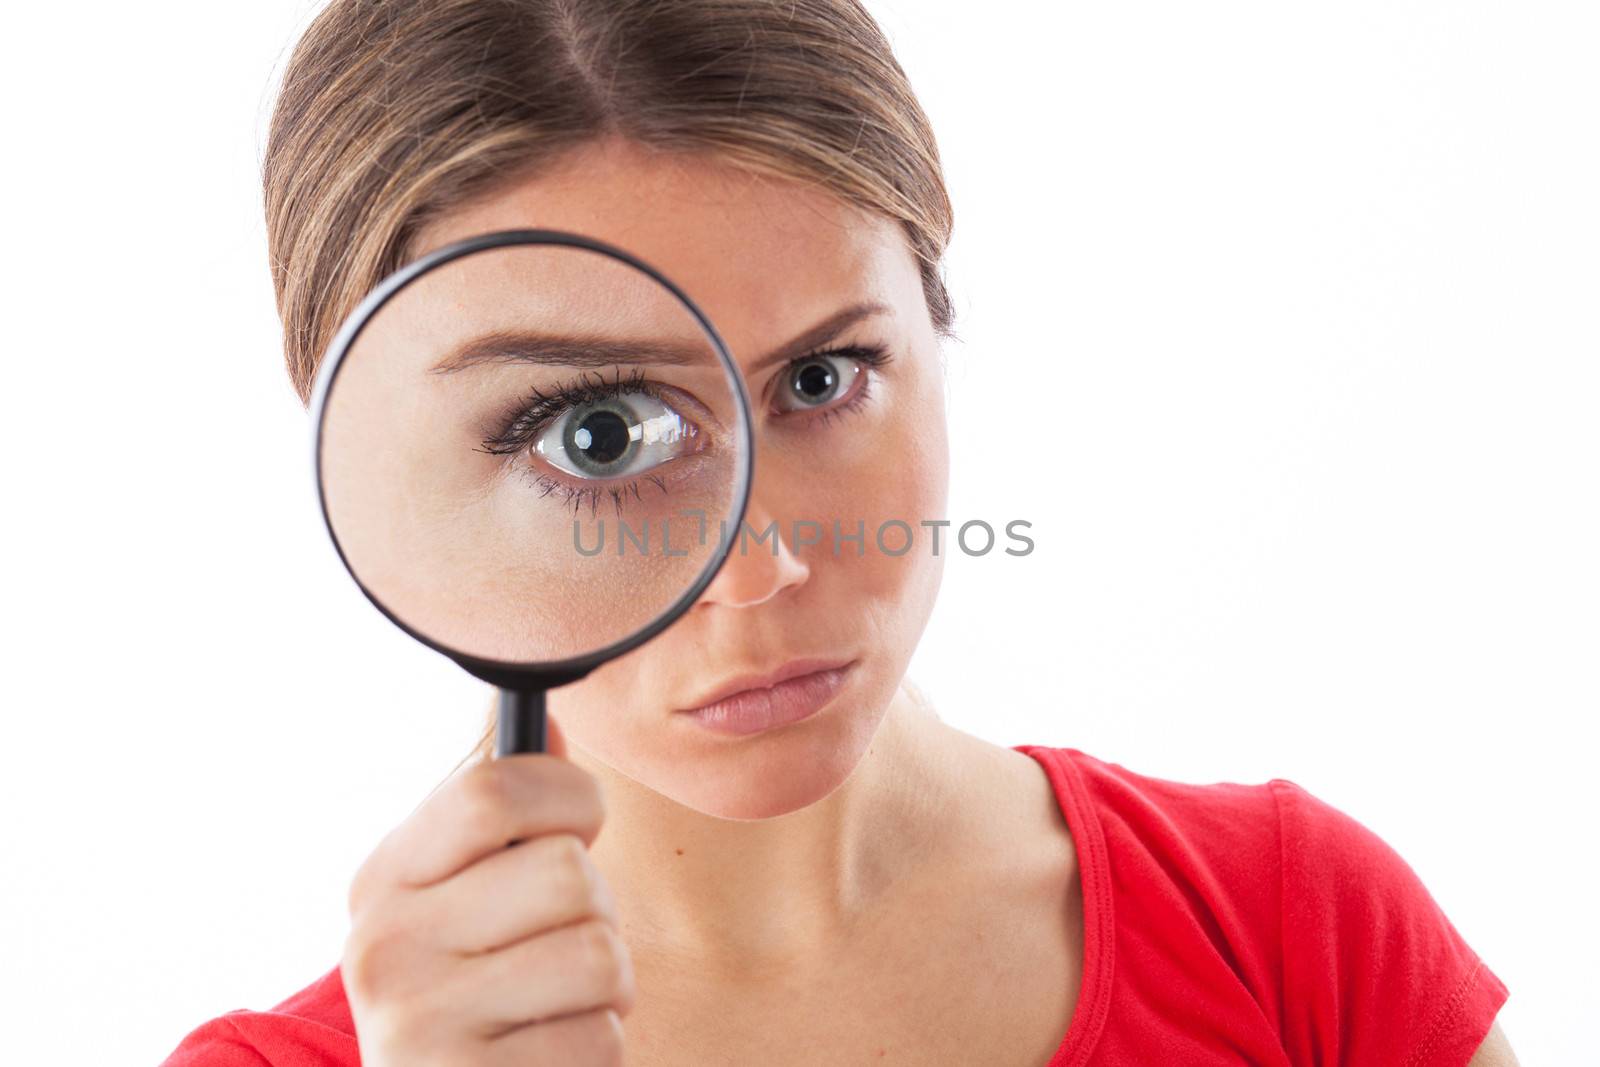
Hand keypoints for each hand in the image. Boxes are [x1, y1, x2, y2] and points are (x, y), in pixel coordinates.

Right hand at [342, 715, 633, 1064]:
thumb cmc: (476, 992)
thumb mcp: (465, 899)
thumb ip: (504, 816)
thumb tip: (550, 720)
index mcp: (386, 878)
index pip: (493, 789)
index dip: (569, 797)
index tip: (579, 827)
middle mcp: (384, 944)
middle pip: (566, 872)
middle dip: (597, 910)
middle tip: (563, 947)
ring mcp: (418, 1022)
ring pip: (598, 954)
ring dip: (609, 988)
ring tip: (561, 1005)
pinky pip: (600, 1038)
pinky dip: (597, 1051)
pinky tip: (549, 1057)